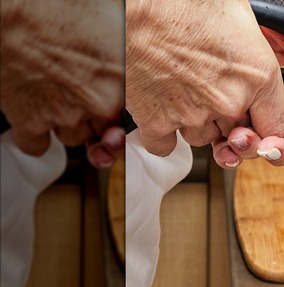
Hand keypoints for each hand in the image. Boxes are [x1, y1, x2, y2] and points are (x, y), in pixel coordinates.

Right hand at [0, 0, 123, 159]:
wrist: (15, 7)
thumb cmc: (60, 7)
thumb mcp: (112, 19)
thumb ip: (125, 43)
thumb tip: (139, 42)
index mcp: (121, 81)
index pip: (132, 115)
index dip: (119, 113)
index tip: (114, 111)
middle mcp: (97, 103)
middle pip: (104, 130)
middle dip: (93, 119)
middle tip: (81, 101)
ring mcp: (63, 115)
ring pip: (73, 138)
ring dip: (67, 125)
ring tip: (57, 100)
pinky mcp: (29, 120)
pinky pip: (38, 146)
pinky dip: (37, 137)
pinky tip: (37, 120)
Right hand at [126, 0, 283, 168]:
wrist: (123, 4)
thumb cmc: (178, 1)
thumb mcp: (241, 2)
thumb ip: (282, 11)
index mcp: (257, 75)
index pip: (278, 124)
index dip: (269, 122)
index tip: (261, 117)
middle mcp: (227, 100)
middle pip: (241, 131)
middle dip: (233, 117)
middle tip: (215, 91)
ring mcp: (190, 114)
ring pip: (206, 138)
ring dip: (200, 121)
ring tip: (188, 89)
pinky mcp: (155, 122)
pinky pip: (168, 145)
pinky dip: (166, 133)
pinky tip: (165, 107)